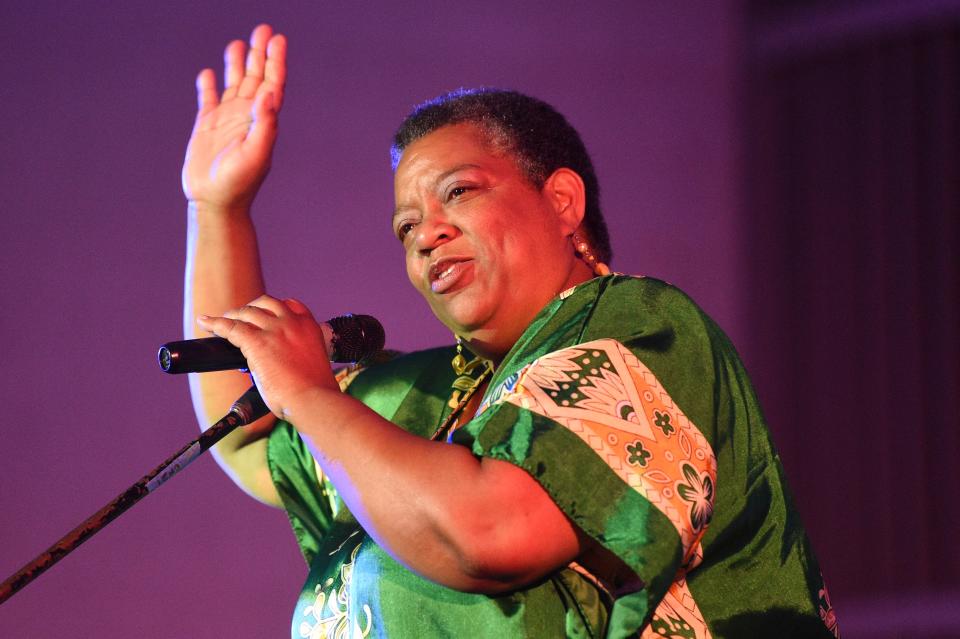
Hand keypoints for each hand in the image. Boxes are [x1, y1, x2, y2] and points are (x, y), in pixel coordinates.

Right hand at [182, 24, 286, 210]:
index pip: (272, 84)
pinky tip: (208, 73)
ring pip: (234, 84)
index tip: (278, 39)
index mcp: (262, 121)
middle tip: (263, 28)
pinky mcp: (206, 127)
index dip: (275, 61)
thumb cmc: (239, 183)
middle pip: (255, 77)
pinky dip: (208, 86)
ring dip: (237, 63)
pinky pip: (208, 99)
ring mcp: (226, 120)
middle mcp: (246, 116)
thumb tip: (270, 93)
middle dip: (259, 54)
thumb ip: (265, 124)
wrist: (215, 202)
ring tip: (239, 43)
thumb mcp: (256, 154)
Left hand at [196, 296, 337, 418]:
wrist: (314, 399)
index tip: (264, 314)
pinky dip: (216, 324)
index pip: (289, 304)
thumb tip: (282, 366)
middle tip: (239, 319)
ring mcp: (274, 330)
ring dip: (232, 315)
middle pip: (265, 303)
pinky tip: (205, 323)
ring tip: (222, 322)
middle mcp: (292, 322)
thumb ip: (299, 355)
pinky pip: (230, 327)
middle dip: (250, 309)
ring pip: (246, 313)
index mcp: (308, 326)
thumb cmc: (315, 391)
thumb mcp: (312, 362)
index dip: (273, 307)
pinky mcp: (257, 342)